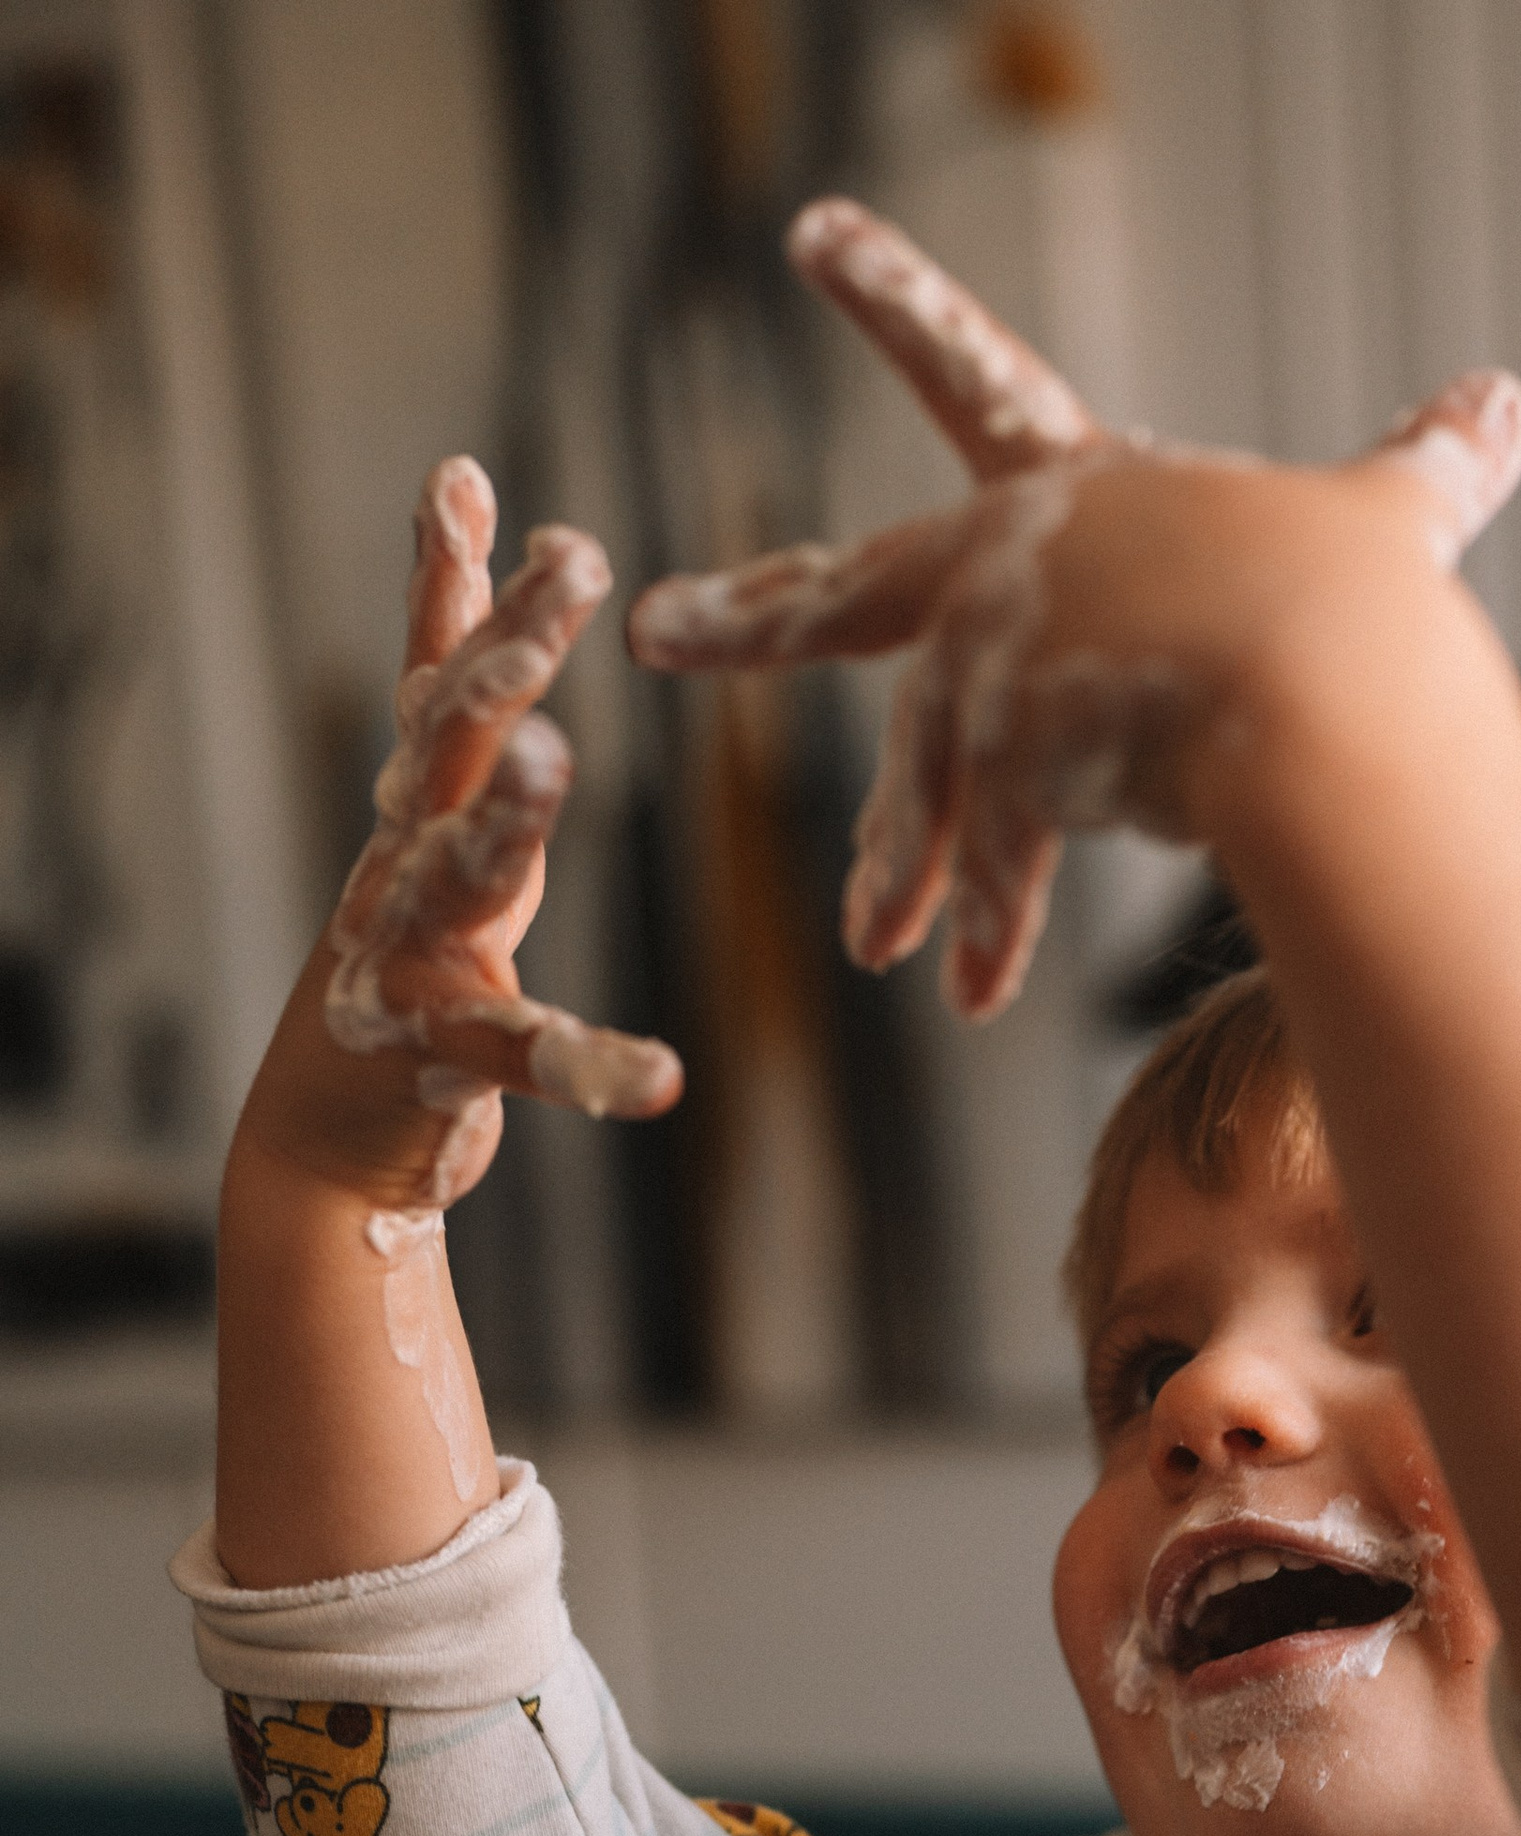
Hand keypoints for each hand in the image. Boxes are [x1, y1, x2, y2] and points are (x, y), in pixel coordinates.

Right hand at [254, 458, 681, 1212]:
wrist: (325, 1139)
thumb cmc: (407, 967)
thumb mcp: (441, 828)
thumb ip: (465, 713)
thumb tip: (490, 559)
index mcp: (418, 810)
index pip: (433, 675)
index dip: (448, 580)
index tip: (463, 476)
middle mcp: (402, 861)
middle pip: (450, 742)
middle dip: (502, 650)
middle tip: (567, 566)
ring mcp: (409, 956)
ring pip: (459, 872)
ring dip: (505, 813)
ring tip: (551, 755)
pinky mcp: (437, 1058)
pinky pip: (520, 1057)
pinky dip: (588, 1066)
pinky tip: (660, 1077)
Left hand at [626, 200, 1520, 1018]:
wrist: (1328, 698)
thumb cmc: (1359, 601)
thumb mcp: (1389, 521)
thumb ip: (1426, 469)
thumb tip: (1511, 401)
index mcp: (1080, 484)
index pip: (975, 369)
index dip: (894, 293)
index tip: (811, 234)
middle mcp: (1008, 566)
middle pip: (848, 597)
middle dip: (749, 617)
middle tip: (655, 626)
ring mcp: (995, 668)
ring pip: (924, 781)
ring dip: (900, 867)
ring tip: (874, 944)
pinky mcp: (1004, 770)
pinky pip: (990, 871)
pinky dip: (987, 933)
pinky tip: (971, 996)